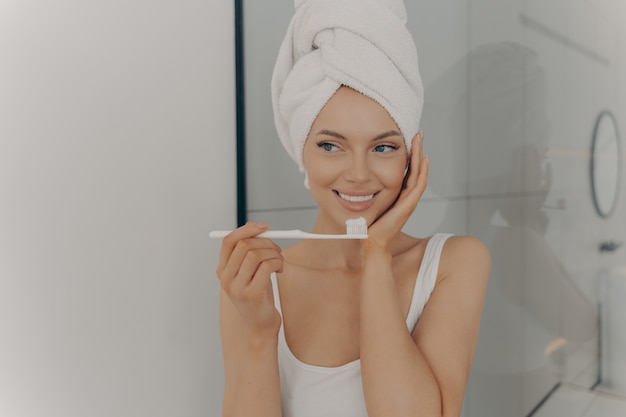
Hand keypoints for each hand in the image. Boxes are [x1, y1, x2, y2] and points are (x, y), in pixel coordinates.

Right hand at [216, 222, 282, 334]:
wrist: (260, 324)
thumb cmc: (257, 294)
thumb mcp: (249, 271)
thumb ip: (249, 251)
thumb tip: (257, 227)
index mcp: (222, 270)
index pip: (229, 241)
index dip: (247, 229)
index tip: (264, 226)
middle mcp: (226, 278)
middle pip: (243, 245)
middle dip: (265, 241)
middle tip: (276, 248)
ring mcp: (237, 287)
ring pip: (256, 255)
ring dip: (273, 253)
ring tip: (279, 260)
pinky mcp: (252, 294)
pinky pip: (266, 267)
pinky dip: (278, 262)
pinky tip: (280, 269)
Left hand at [366, 132, 427, 249]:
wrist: (371, 242)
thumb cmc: (367, 225)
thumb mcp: (366, 202)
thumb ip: (365, 191)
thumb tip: (353, 179)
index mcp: (397, 194)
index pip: (406, 170)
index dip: (408, 155)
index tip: (406, 139)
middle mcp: (405, 196)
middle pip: (415, 168)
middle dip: (417, 150)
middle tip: (418, 133)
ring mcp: (408, 200)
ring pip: (419, 173)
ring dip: (420, 155)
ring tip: (420, 140)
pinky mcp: (408, 205)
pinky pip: (418, 185)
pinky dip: (422, 172)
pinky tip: (423, 160)